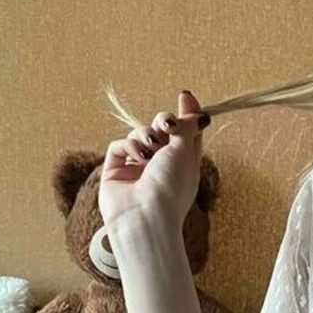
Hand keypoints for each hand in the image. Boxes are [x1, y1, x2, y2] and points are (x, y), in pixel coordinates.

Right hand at [98, 90, 208, 233]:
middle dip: (163, 122)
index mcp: (183, 162)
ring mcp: (137, 167)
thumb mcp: (185, 151)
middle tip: (167, 126)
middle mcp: (161, 164)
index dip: (185, 113)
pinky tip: (137, 157)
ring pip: (139, 134)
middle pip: (160, 129)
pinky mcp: (115, 170)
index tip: (184, 96)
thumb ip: (188, 126)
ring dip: (145, 135)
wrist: (145, 216)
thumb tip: (197, 109)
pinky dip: (129, 146)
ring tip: (150, 149)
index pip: (185, 131)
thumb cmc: (170, 186)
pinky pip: (119, 145)